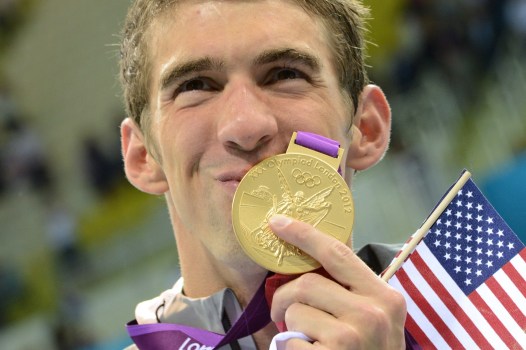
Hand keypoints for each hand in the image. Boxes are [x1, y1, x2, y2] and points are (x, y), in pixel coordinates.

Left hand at [268, 214, 406, 348]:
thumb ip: (350, 293)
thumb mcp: (375, 321)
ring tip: (307, 342)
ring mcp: (353, 337)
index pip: (339, 254)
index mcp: (385, 297)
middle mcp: (373, 313)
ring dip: (291, 327)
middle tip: (283, 313)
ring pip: (295, 311)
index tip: (278, 222)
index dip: (304, 234)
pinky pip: (290, 341)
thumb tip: (308, 265)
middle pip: (307, 283)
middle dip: (285, 298)